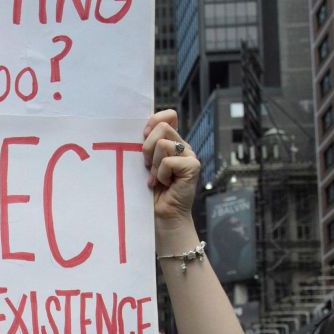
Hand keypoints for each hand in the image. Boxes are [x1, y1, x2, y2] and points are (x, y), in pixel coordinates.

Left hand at [142, 110, 199, 234]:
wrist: (160, 218)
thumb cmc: (149, 193)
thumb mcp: (143, 164)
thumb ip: (145, 145)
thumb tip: (140, 128)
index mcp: (172, 143)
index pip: (168, 115)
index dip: (153, 122)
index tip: (143, 138)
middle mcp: (183, 147)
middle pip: (162, 127)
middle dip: (148, 148)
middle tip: (148, 167)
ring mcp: (190, 156)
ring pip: (163, 144)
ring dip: (154, 165)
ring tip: (157, 179)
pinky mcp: (193, 167)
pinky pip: (168, 161)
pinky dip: (161, 174)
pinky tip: (164, 185)